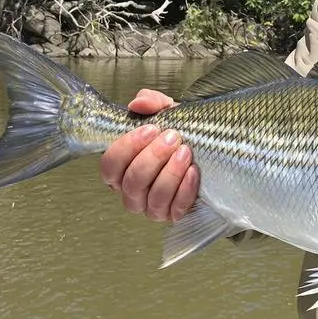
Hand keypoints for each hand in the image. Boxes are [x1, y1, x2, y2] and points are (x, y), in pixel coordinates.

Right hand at [99, 89, 198, 221]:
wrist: (207, 150)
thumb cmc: (178, 134)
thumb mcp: (166, 112)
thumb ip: (150, 102)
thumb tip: (138, 104)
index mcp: (120, 169)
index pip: (109, 165)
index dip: (127, 148)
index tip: (151, 128)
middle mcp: (131, 192)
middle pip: (132, 182)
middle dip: (153, 158)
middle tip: (173, 138)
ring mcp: (152, 208)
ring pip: (154, 198)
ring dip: (170, 174)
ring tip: (185, 153)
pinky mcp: (173, 216)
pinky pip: (175, 209)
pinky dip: (185, 190)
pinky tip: (194, 171)